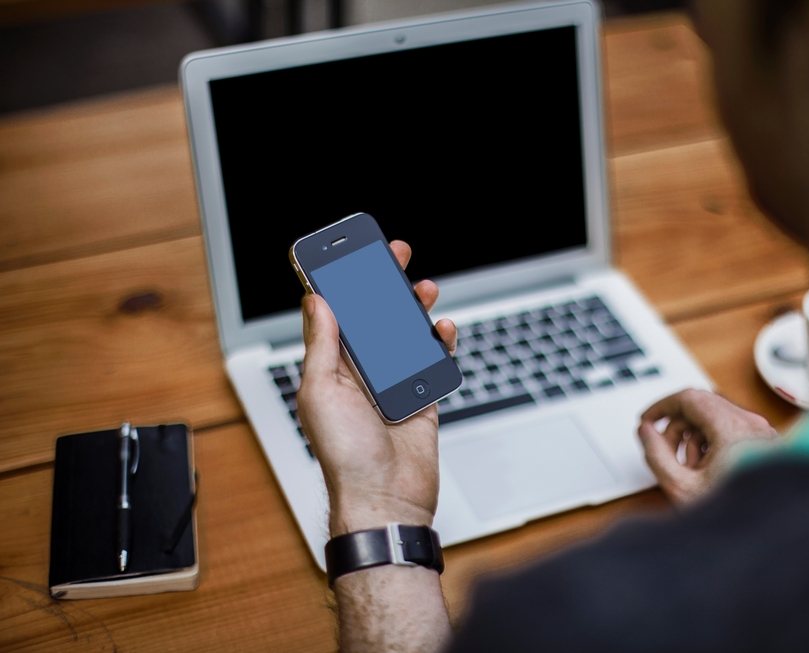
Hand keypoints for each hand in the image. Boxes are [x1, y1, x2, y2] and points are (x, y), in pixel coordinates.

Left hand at [297, 240, 456, 535]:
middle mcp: (360, 374)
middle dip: (383, 285)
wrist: (386, 499)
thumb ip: (322, 345)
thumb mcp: (321, 392)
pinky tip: (442, 329)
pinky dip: (439, 343)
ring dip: (414, 309)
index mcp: (331, 369)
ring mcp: (393, 385)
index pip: (335, 315)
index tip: (350, 253)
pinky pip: (432, 361)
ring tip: (424, 289)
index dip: (341, 283)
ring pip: (405, 335)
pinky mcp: (421, 398)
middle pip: (373, 318)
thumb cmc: (345, 456)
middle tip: (395, 256)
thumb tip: (316, 301)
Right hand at [637, 388, 777, 504]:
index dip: (661, 407)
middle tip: (664, 451)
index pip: (688, 398)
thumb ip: (656, 455)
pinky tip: (708, 471)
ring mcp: (762, 433)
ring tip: (690, 469)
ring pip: (715, 418)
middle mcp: (751, 424)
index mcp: (732, 429)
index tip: (647, 421)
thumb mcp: (682, 487)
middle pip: (701, 407)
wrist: (772, 534)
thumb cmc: (738, 516)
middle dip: (677, 427)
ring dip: (694, 437)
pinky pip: (730, 430)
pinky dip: (712, 443)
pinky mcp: (766, 443)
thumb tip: (646, 432)